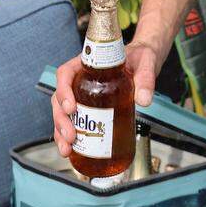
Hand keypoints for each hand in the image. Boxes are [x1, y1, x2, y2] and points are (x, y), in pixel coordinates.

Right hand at [52, 40, 159, 157]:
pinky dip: (70, 136)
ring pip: (62, 113)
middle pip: (60, 98)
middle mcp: (81, 79)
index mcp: (88, 64)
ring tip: (68, 148)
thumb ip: (146, 78)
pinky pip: (74, 122)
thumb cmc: (139, 57)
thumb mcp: (145, 62)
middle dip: (61, 119)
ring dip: (61, 132)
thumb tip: (144, 100)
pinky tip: (73, 149)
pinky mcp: (89, 108)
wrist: (144, 64)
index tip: (71, 108)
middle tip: (71, 136)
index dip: (64, 91)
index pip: (66, 73)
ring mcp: (83, 94)